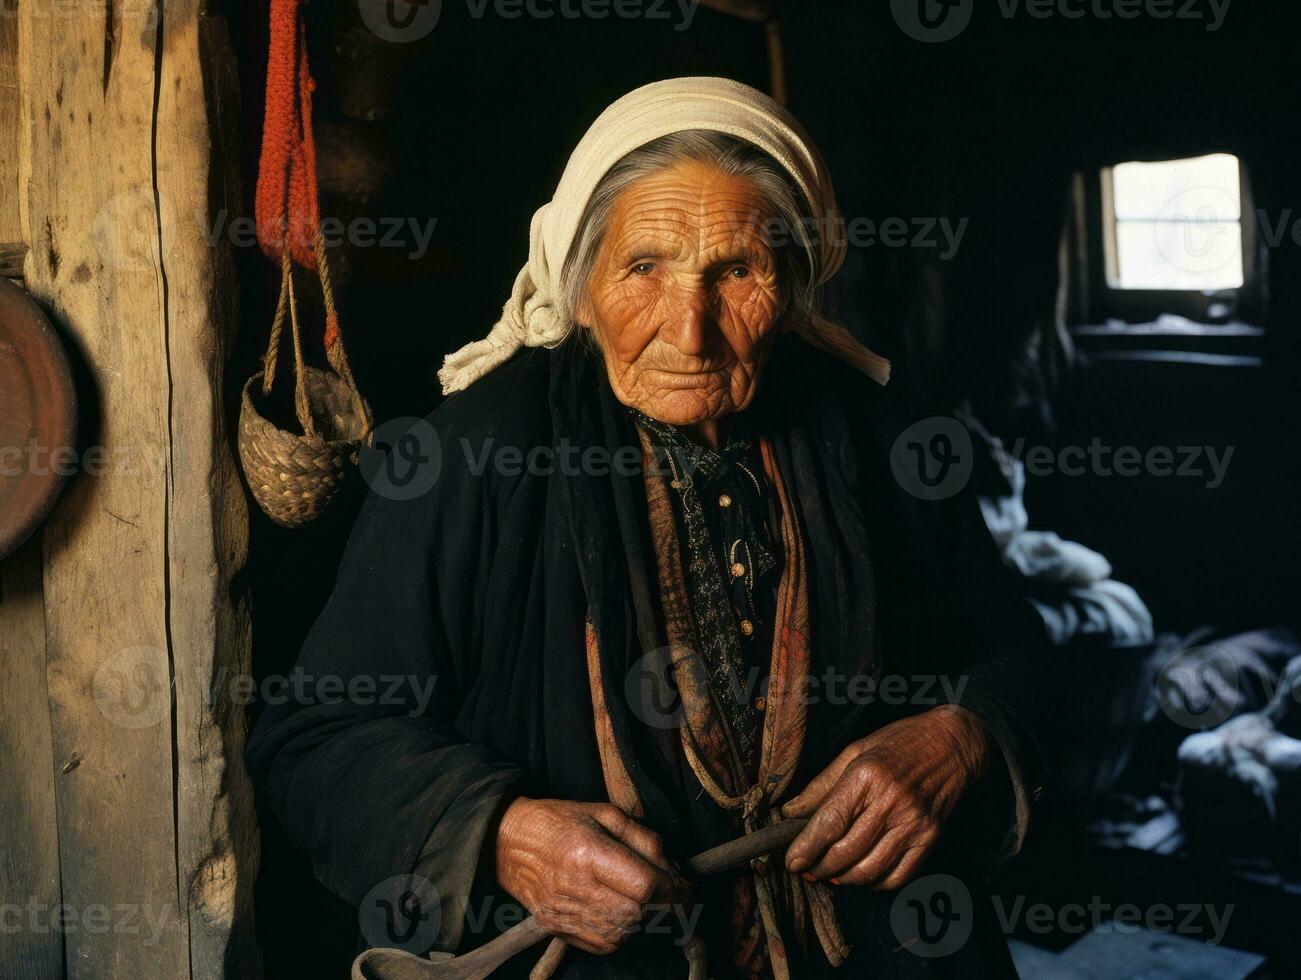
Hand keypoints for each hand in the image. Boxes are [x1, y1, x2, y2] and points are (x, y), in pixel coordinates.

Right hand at [495, 798, 689, 954]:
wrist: (506, 841)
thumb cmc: (557, 821)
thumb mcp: (603, 813)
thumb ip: (642, 838)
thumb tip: (671, 868)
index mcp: (588, 851)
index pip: (644, 884)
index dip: (674, 889)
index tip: (686, 887)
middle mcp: (574, 886)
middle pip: (636, 913)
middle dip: (663, 907)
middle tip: (673, 895)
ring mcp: (562, 911)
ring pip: (621, 933)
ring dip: (644, 921)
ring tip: (647, 901)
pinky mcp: (555, 927)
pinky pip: (601, 944)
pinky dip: (622, 934)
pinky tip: (623, 914)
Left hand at [783, 705, 988, 889]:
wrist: (951, 744)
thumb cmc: (898, 743)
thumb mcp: (855, 751)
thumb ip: (822, 784)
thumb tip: (791, 812)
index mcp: (866, 775)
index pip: (830, 822)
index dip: (806, 847)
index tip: (791, 861)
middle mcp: (891, 801)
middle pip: (846, 851)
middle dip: (819, 868)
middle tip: (806, 871)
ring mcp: (913, 823)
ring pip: (870, 869)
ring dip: (843, 879)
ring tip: (829, 875)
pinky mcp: (930, 838)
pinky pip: (898, 875)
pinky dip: (875, 884)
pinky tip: (863, 876)